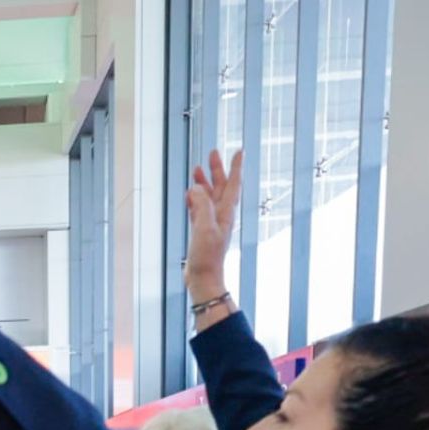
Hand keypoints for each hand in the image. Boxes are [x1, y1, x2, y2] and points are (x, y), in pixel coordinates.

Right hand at [184, 149, 243, 306]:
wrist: (203, 278)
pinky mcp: (201, 232)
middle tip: (212, 153)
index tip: (239, 151)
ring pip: (208, 196)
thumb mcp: (204, 227)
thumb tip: (196, 188)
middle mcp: (220, 215)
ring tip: (196, 170)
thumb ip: (201, 205)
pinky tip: (189, 195)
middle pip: (220, 187)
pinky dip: (195, 199)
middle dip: (217, 170)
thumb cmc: (207, 256)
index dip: (235, 167)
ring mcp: (211, 223)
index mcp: (225, 212)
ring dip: (204, 183)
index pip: (232, 184)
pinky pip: (199, 209)